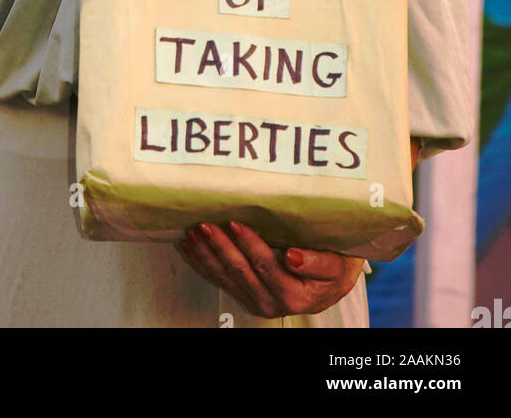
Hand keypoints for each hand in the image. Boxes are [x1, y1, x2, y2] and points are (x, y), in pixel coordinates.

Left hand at [175, 221, 364, 318]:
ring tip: (191, 233)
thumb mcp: (337, 264)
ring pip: (224, 277)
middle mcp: (271, 303)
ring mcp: (255, 301)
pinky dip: (202, 263)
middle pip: (239, 272)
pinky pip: (219, 280)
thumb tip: (292, 257)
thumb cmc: (336, 267)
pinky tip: (189, 248)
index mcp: (293, 296)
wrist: (331, 283)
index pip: (266, 265)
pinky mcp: (244, 296)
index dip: (249, 244)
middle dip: (219, 247)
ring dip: (205, 255)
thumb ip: (317, 262)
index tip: (235, 222)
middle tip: (204, 225)